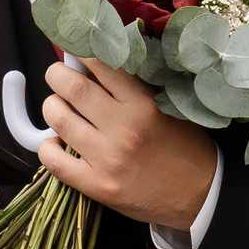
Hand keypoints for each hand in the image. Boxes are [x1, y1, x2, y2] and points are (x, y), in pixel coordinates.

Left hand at [37, 58, 218, 228]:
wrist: (201, 195)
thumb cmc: (185, 148)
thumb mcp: (168, 108)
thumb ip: (135, 89)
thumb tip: (96, 65)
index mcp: (143, 105)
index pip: (101, 64)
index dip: (82, 52)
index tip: (76, 52)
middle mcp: (123, 129)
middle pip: (70, 87)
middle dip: (56, 75)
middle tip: (59, 77)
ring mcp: (107, 159)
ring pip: (57, 119)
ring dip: (51, 108)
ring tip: (59, 108)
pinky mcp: (96, 186)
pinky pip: (53, 161)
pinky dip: (46, 146)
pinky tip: (56, 142)